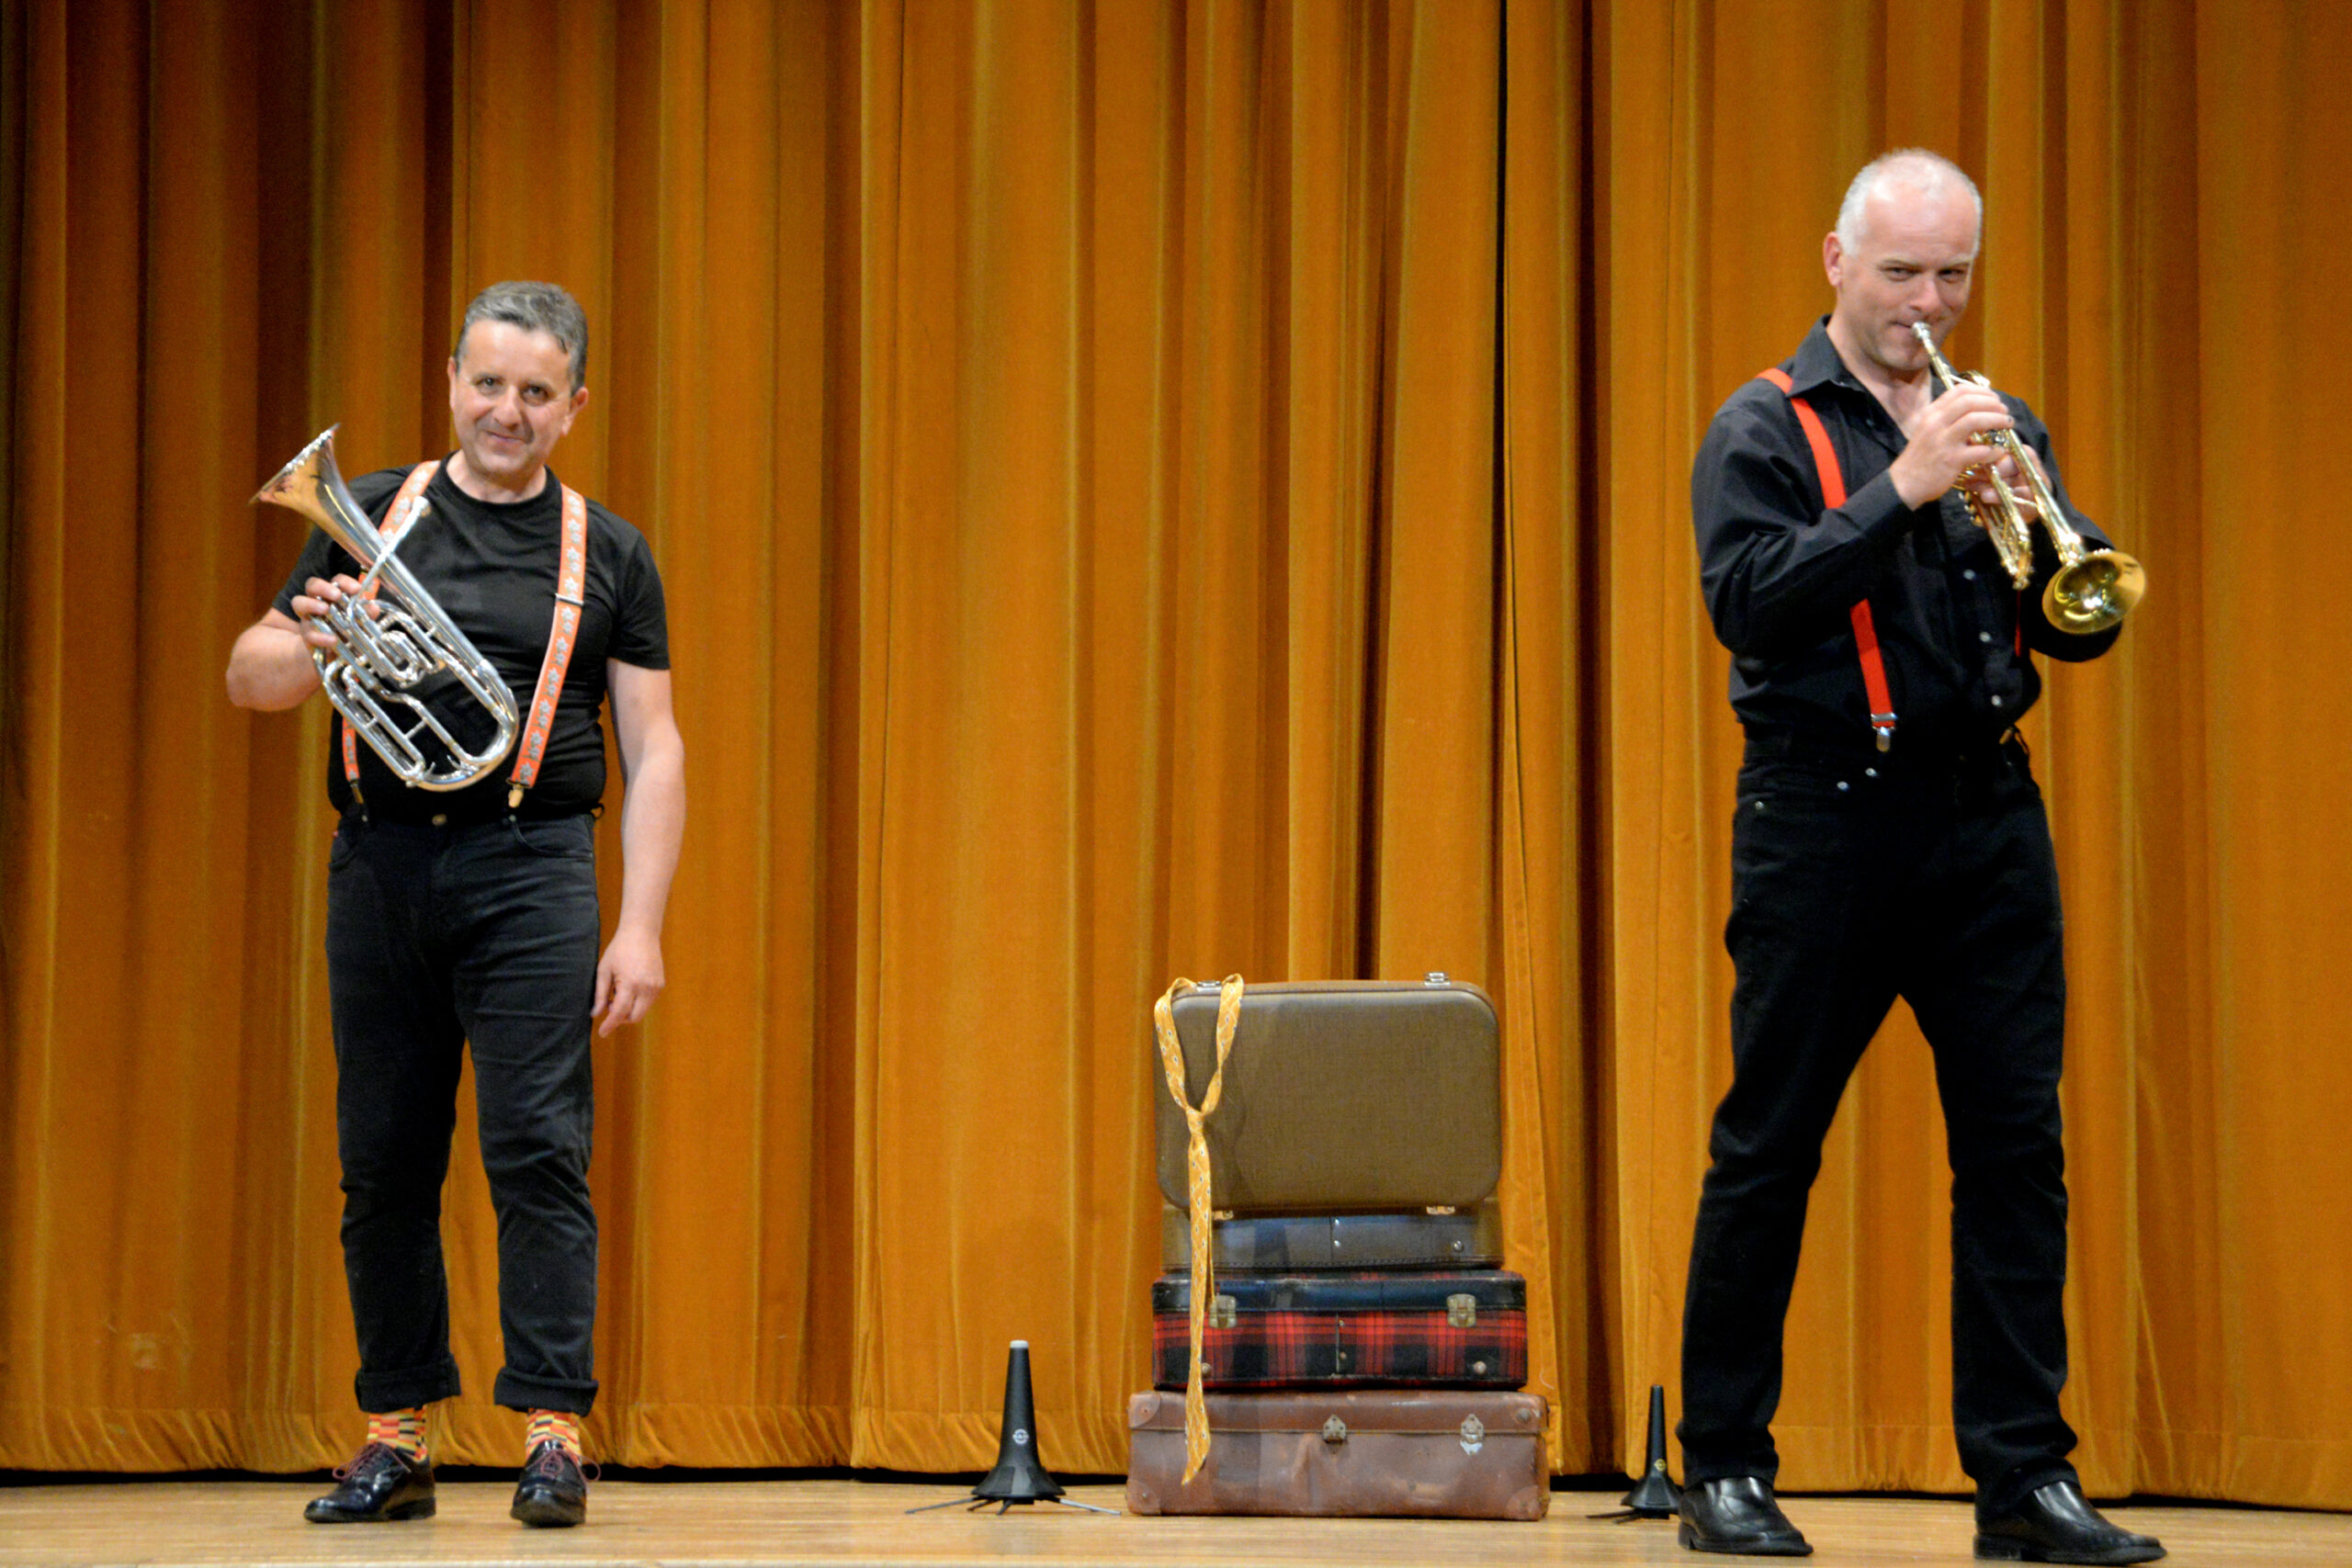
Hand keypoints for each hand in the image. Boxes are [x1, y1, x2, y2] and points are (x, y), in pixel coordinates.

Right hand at [288, 574, 372, 650]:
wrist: (333, 654)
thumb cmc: (347, 632)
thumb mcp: (360, 623)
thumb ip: (365, 615)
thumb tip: (373, 607)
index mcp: (333, 595)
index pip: (337, 581)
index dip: (345, 582)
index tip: (357, 589)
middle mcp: (317, 601)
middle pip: (312, 585)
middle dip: (323, 587)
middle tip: (336, 595)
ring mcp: (308, 616)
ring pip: (298, 602)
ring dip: (311, 604)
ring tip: (325, 609)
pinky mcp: (306, 634)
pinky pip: (308, 633)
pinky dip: (320, 636)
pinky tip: (332, 639)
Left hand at [593, 924, 665, 1035]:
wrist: (641, 934)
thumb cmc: (619, 950)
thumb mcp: (604, 970)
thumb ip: (600, 994)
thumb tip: (595, 1014)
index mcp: (630, 984)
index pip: (619, 1013)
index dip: (610, 1025)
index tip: (602, 1033)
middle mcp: (646, 988)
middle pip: (634, 1017)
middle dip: (620, 1019)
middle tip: (610, 1007)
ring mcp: (656, 987)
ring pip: (642, 1011)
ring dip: (629, 1011)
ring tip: (619, 995)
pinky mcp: (660, 985)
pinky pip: (648, 1003)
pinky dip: (638, 1003)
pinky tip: (629, 991)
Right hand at [1888, 386, 2016, 509]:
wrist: (1904, 484)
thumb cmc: (1920, 457)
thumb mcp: (1927, 430)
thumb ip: (1947, 419)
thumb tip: (1974, 410)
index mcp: (1932, 414)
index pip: (1959, 391)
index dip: (1982, 392)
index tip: (1994, 399)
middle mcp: (1936, 423)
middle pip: (1969, 402)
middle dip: (1993, 404)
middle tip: (2004, 411)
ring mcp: (1943, 441)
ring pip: (1975, 420)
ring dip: (1996, 420)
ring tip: (2007, 424)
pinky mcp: (1951, 460)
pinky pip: (1979, 450)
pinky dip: (1993, 450)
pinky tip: (1999, 451)